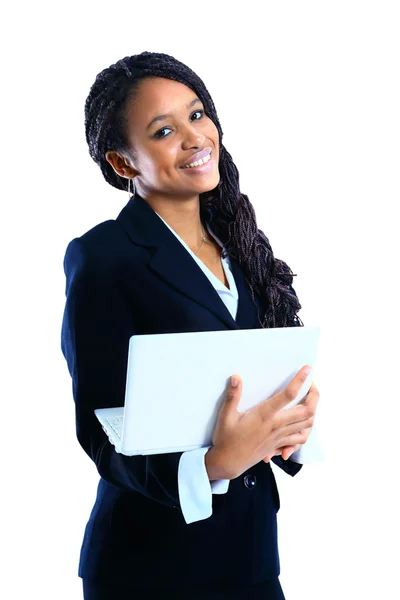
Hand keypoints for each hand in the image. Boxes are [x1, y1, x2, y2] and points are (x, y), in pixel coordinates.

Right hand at [208, 365, 316, 479]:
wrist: (228, 462)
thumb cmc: (226, 439)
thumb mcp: (226, 416)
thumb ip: (233, 396)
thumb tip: (236, 378)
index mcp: (264, 415)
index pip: (288, 395)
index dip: (300, 380)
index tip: (307, 369)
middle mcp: (276, 425)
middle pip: (307, 411)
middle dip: (314, 395)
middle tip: (311, 384)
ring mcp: (280, 437)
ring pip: (308, 425)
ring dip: (313, 411)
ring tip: (310, 400)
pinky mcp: (279, 445)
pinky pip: (301, 439)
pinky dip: (306, 430)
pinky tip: (303, 423)